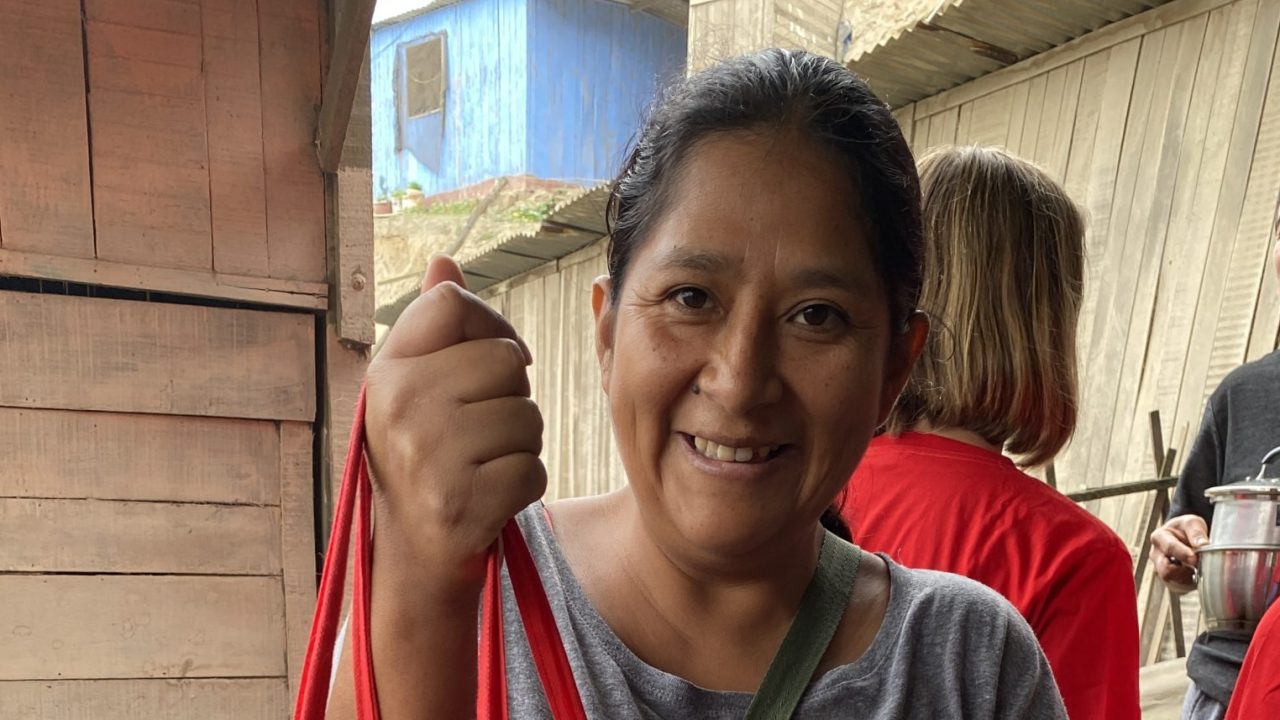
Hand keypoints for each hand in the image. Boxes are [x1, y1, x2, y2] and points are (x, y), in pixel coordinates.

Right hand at [364, 255, 546, 596]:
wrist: (410, 555)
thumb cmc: (424, 458)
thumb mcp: (414, 389)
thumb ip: (433, 326)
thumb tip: (445, 261)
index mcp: (386, 371)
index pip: (453, 303)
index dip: (491, 325)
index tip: (494, 360)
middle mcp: (400, 406)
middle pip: (507, 360)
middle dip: (512, 396)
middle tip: (479, 432)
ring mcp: (429, 455)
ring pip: (528, 415)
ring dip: (521, 443)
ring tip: (482, 464)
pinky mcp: (462, 502)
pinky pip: (534, 467)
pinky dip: (524, 484)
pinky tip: (490, 496)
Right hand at [1149, 514, 1209, 593]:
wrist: (1184, 536)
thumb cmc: (1186, 529)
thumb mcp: (1192, 522)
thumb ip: (1196, 532)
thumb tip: (1203, 544)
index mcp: (1159, 537)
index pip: (1169, 548)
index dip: (1183, 554)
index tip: (1195, 558)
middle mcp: (1156, 555)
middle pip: (1165, 570)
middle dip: (1183, 572)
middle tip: (1198, 567)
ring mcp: (1161, 569)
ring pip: (1173, 581)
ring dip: (1188, 578)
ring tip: (1199, 569)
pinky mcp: (1169, 579)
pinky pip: (1179, 587)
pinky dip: (1190, 583)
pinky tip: (1196, 574)